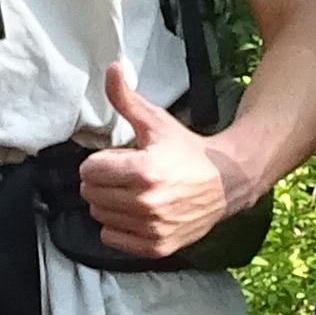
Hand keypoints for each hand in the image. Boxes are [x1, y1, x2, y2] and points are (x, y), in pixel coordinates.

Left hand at [78, 61, 243, 258]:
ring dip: (109, 204)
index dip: (100, 161)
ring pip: (99, 216)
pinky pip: (113, 239)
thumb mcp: (156, 121)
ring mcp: (152, 228)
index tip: (117, 158)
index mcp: (143, 170)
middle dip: (102, 181)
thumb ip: (127, 98)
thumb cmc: (187, 150)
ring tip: (131, 192)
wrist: (226, 181)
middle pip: (90, 194)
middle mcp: (146, 202)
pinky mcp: (156, 247)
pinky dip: (118, 227)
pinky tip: (136, 212)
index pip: (89, 170)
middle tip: (123, 175)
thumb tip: (112, 67)